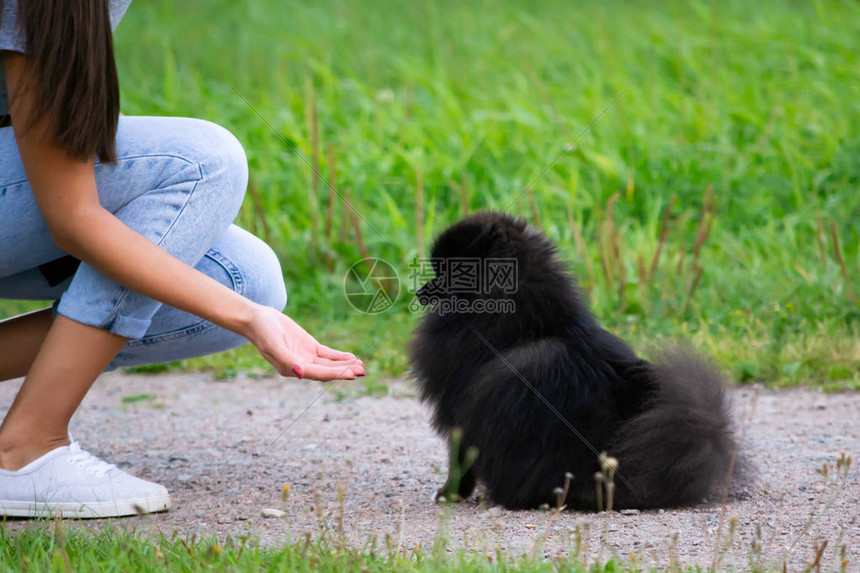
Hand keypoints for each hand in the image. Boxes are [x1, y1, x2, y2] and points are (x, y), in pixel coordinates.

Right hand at [245, 305, 364, 380]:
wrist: (257, 319)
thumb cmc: (263, 332)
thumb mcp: (273, 345)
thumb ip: (286, 360)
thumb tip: (299, 373)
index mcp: (292, 369)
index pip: (319, 374)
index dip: (337, 374)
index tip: (352, 375)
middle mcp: (300, 366)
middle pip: (327, 371)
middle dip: (345, 371)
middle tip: (363, 371)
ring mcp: (305, 357)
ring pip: (329, 363)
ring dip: (345, 365)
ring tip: (362, 366)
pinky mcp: (309, 347)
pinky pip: (327, 354)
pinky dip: (339, 356)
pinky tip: (351, 357)